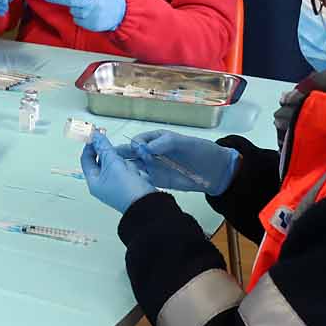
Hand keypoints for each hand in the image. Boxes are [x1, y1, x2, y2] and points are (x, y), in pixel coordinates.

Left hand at [40, 0, 126, 31]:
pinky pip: (76, 19)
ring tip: (86, 5)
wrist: (121, 12)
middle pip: (67, 0)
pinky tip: (88, 13)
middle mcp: (90, 2)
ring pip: (72, 10)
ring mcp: (90, 15)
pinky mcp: (89, 25)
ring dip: (74, 7)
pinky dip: (79, 16)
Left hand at [80, 134, 154, 211]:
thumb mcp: (113, 164)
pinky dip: (134, 171)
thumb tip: (94, 134)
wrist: (149, 206)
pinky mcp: (130, 185)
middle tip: (119, 153)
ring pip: (119, 165)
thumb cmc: (127, 187)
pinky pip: (130, 172)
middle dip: (114, 156)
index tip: (98, 133)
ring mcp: (117, 185)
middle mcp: (103, 184)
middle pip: (104, 161)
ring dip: (126, 165)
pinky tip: (139, 176)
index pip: (86, 158)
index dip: (91, 145)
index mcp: (94, 181)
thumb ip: (104, 148)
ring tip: (132, 172)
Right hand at [117, 130, 239, 195]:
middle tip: (110, 164)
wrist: (216, 171)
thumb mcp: (184, 143)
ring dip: (124, 171)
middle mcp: (151, 152)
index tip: (133, 152)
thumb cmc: (200, 151)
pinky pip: (142, 179)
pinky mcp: (157, 180)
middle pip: (131, 154)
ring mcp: (153, 167)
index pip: (138, 141)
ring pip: (133, 167)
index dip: (133, 145)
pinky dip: (135, 181)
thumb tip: (144, 147)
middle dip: (119, 157)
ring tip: (115, 177)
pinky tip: (129, 186)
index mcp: (156, 139)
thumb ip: (165, 143)